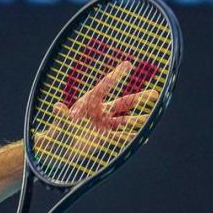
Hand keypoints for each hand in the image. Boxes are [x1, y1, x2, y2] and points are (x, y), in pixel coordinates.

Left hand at [35, 61, 158, 170]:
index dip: (115, 77)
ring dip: (138, 120)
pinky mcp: (104, 139)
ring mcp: (104, 126)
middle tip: (155, 94)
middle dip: (139, 99)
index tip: (128, 64)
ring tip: (152, 117)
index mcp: (89, 103)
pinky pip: (120, 138)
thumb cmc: (58, 132)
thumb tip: (56, 108)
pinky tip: (143, 139)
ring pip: (125, 121)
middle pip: (123, 103)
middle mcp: (100, 112)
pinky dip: (131, 138)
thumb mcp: (60, 125)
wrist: (58, 148)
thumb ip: (61, 117)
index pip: (104, 87)